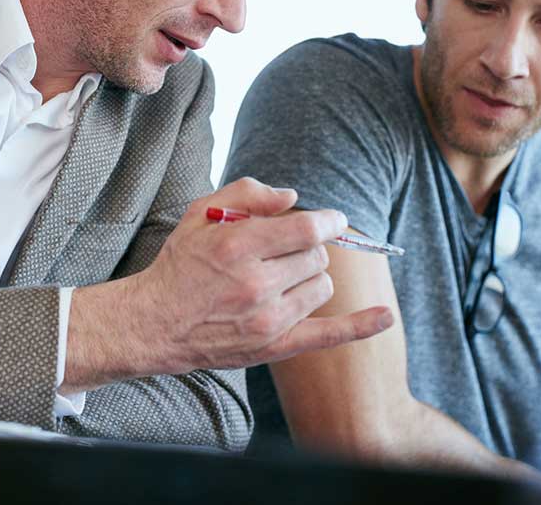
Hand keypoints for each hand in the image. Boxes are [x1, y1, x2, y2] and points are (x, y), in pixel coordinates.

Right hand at [128, 177, 393, 374]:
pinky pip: (327, 335)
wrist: (155, 322)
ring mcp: (266, 319)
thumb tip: (293, 198)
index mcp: (238, 245)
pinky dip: (360, 326)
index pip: (307, 229)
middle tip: (280, 251)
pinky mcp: (272, 346)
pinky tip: (386, 317)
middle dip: (307, 247)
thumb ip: (246, 193)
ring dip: (310, 275)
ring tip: (279, 277)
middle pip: (316, 256)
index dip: (328, 220)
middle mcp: (255, 283)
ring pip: (321, 285)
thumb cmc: (180, 263)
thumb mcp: (200, 212)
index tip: (333, 218)